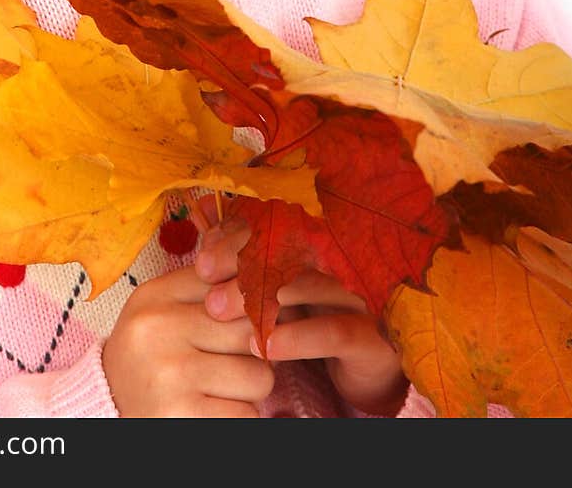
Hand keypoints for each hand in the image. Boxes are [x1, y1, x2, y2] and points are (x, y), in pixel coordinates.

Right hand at [101, 261, 274, 417]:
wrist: (105, 407)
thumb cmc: (147, 356)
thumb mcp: (161, 310)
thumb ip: (204, 288)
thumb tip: (262, 280)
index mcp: (156, 296)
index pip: (231, 283)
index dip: (252, 306)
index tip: (248, 322)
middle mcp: (159, 329)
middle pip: (250, 329)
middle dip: (255, 349)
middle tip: (236, 360)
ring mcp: (170, 373)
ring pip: (258, 375)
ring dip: (250, 389)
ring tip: (223, 388)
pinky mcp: (181, 415)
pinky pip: (247, 414)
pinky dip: (240, 416)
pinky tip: (217, 411)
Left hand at [195, 214, 407, 416]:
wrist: (363, 367)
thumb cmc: (312, 315)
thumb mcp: (275, 283)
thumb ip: (241, 249)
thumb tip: (201, 205)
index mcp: (319, 240)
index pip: (276, 223)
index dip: (236, 238)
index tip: (202, 263)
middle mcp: (342, 260)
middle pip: (292, 246)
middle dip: (243, 262)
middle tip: (206, 284)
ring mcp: (359, 295)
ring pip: (311, 284)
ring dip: (262, 297)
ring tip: (221, 311)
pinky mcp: (371, 337)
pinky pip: (335, 331)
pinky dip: (298, 338)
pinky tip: (265, 346)